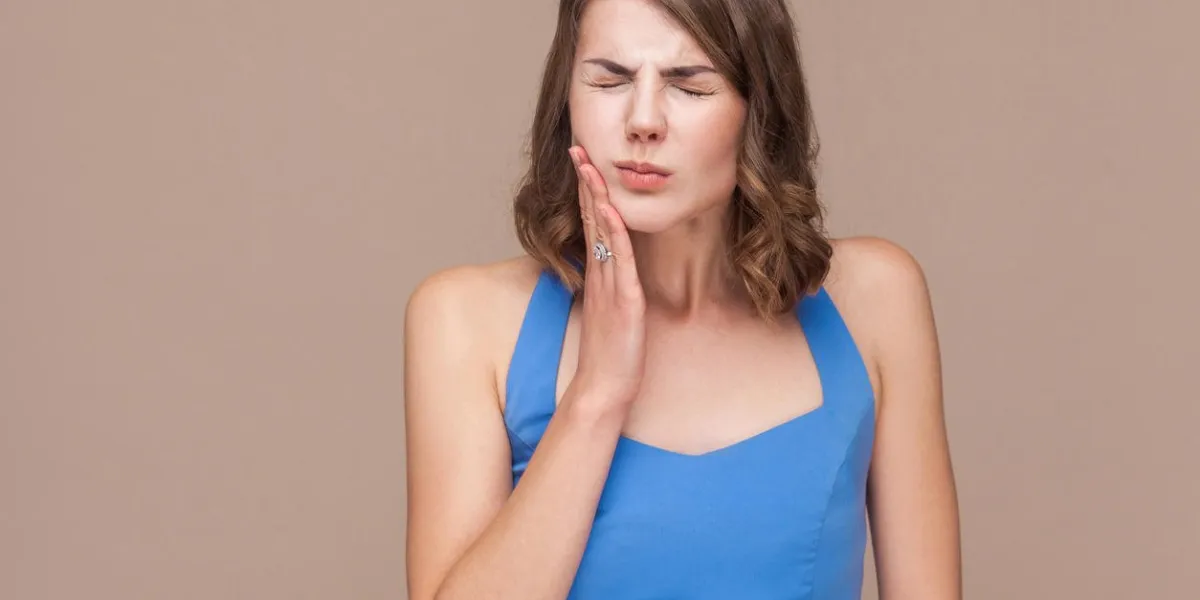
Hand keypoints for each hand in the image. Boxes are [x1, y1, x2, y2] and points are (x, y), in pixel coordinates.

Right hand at [566, 146, 646, 412]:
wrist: (603, 388)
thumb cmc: (609, 356)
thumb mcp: (608, 313)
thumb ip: (608, 287)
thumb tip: (611, 267)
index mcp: (598, 276)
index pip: (591, 224)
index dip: (587, 192)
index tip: (583, 162)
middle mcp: (600, 276)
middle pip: (591, 220)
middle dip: (585, 183)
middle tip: (578, 148)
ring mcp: (609, 286)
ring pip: (602, 233)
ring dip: (596, 197)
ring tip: (590, 166)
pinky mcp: (623, 301)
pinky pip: (619, 261)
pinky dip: (613, 234)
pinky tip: (609, 210)